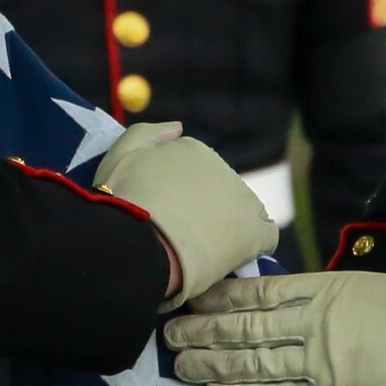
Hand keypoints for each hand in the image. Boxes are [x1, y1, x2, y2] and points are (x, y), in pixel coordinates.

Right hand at [95, 122, 277, 309]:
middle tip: (181, 235)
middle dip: (205, 209)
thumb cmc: (121, 201)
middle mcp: (221, 168)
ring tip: (202, 251)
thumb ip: (149, 133)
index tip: (167, 214)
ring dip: (228, 226)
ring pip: (242, 212)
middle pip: (218, 190)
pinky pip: (265, 235)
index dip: (183, 195)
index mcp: (192, 150)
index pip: (195, 172)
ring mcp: (241, 199)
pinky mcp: (254, 231)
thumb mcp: (120, 154)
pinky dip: (252, 245)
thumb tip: (178, 127)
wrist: (135, 244)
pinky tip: (232, 257)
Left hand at [165, 272, 385, 385]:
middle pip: (245, 326)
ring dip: (210, 361)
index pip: (261, 293)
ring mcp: (318, 362)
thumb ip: (338, 296)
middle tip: (167, 331)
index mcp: (326, 291)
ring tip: (178, 364)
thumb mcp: (376, 290)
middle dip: (203, 329)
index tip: (192, 296)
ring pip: (251, 360)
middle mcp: (313, 324)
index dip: (221, 296)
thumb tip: (312, 299)